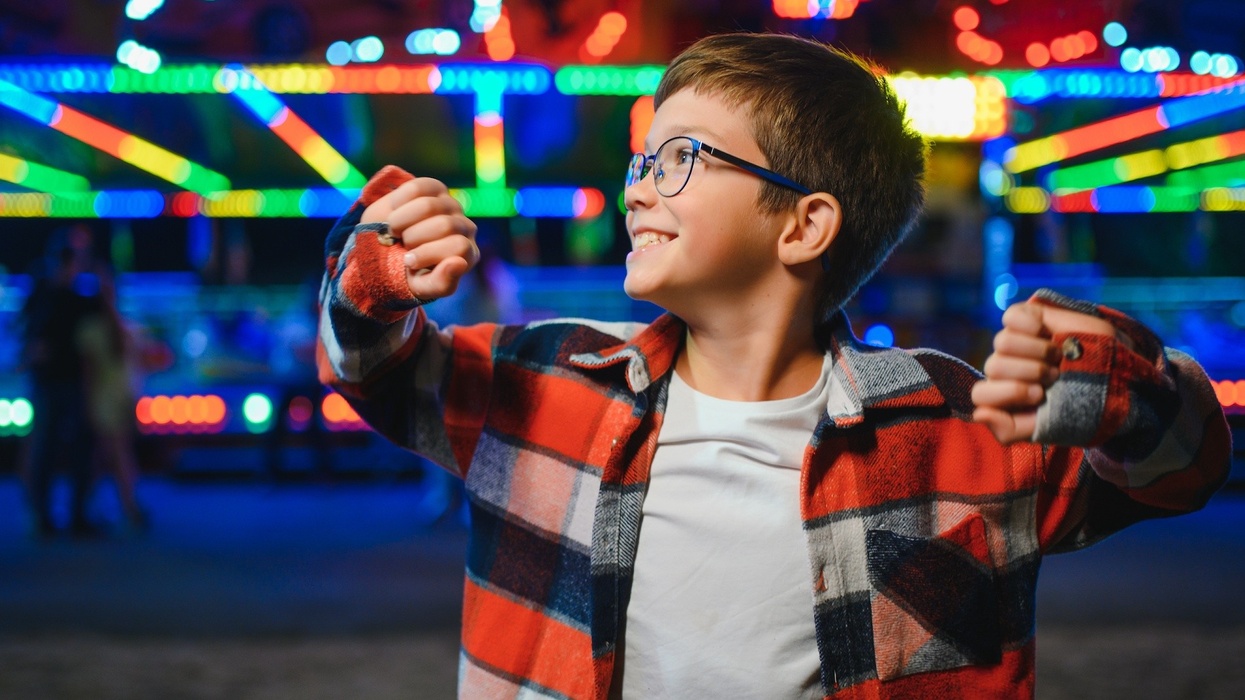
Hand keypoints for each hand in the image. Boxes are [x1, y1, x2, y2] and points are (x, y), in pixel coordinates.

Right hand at [360, 177, 478, 300]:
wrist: (384, 251)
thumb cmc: (408, 273)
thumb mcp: (422, 286)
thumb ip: (441, 283)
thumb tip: (459, 263)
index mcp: (467, 254)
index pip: (459, 247)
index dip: (428, 253)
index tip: (408, 262)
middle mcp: (464, 227)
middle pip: (444, 225)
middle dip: (414, 238)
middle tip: (402, 244)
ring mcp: (451, 205)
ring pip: (428, 205)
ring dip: (402, 221)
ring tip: (395, 230)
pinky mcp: (434, 189)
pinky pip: (417, 187)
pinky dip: (399, 202)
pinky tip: (395, 212)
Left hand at [971, 301, 1116, 443]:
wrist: (1116, 378)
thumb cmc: (1079, 403)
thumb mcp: (1046, 427)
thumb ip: (1008, 430)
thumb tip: (978, 415)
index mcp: (1004, 395)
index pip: (981, 395)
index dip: (1008, 393)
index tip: (1039, 395)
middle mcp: (1005, 368)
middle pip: (994, 366)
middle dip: (1030, 372)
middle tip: (1054, 376)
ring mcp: (1015, 343)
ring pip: (1002, 342)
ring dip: (1037, 351)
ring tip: (1057, 357)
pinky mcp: (1027, 319)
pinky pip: (1011, 317)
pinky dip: (1031, 326)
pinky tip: (1047, 333)